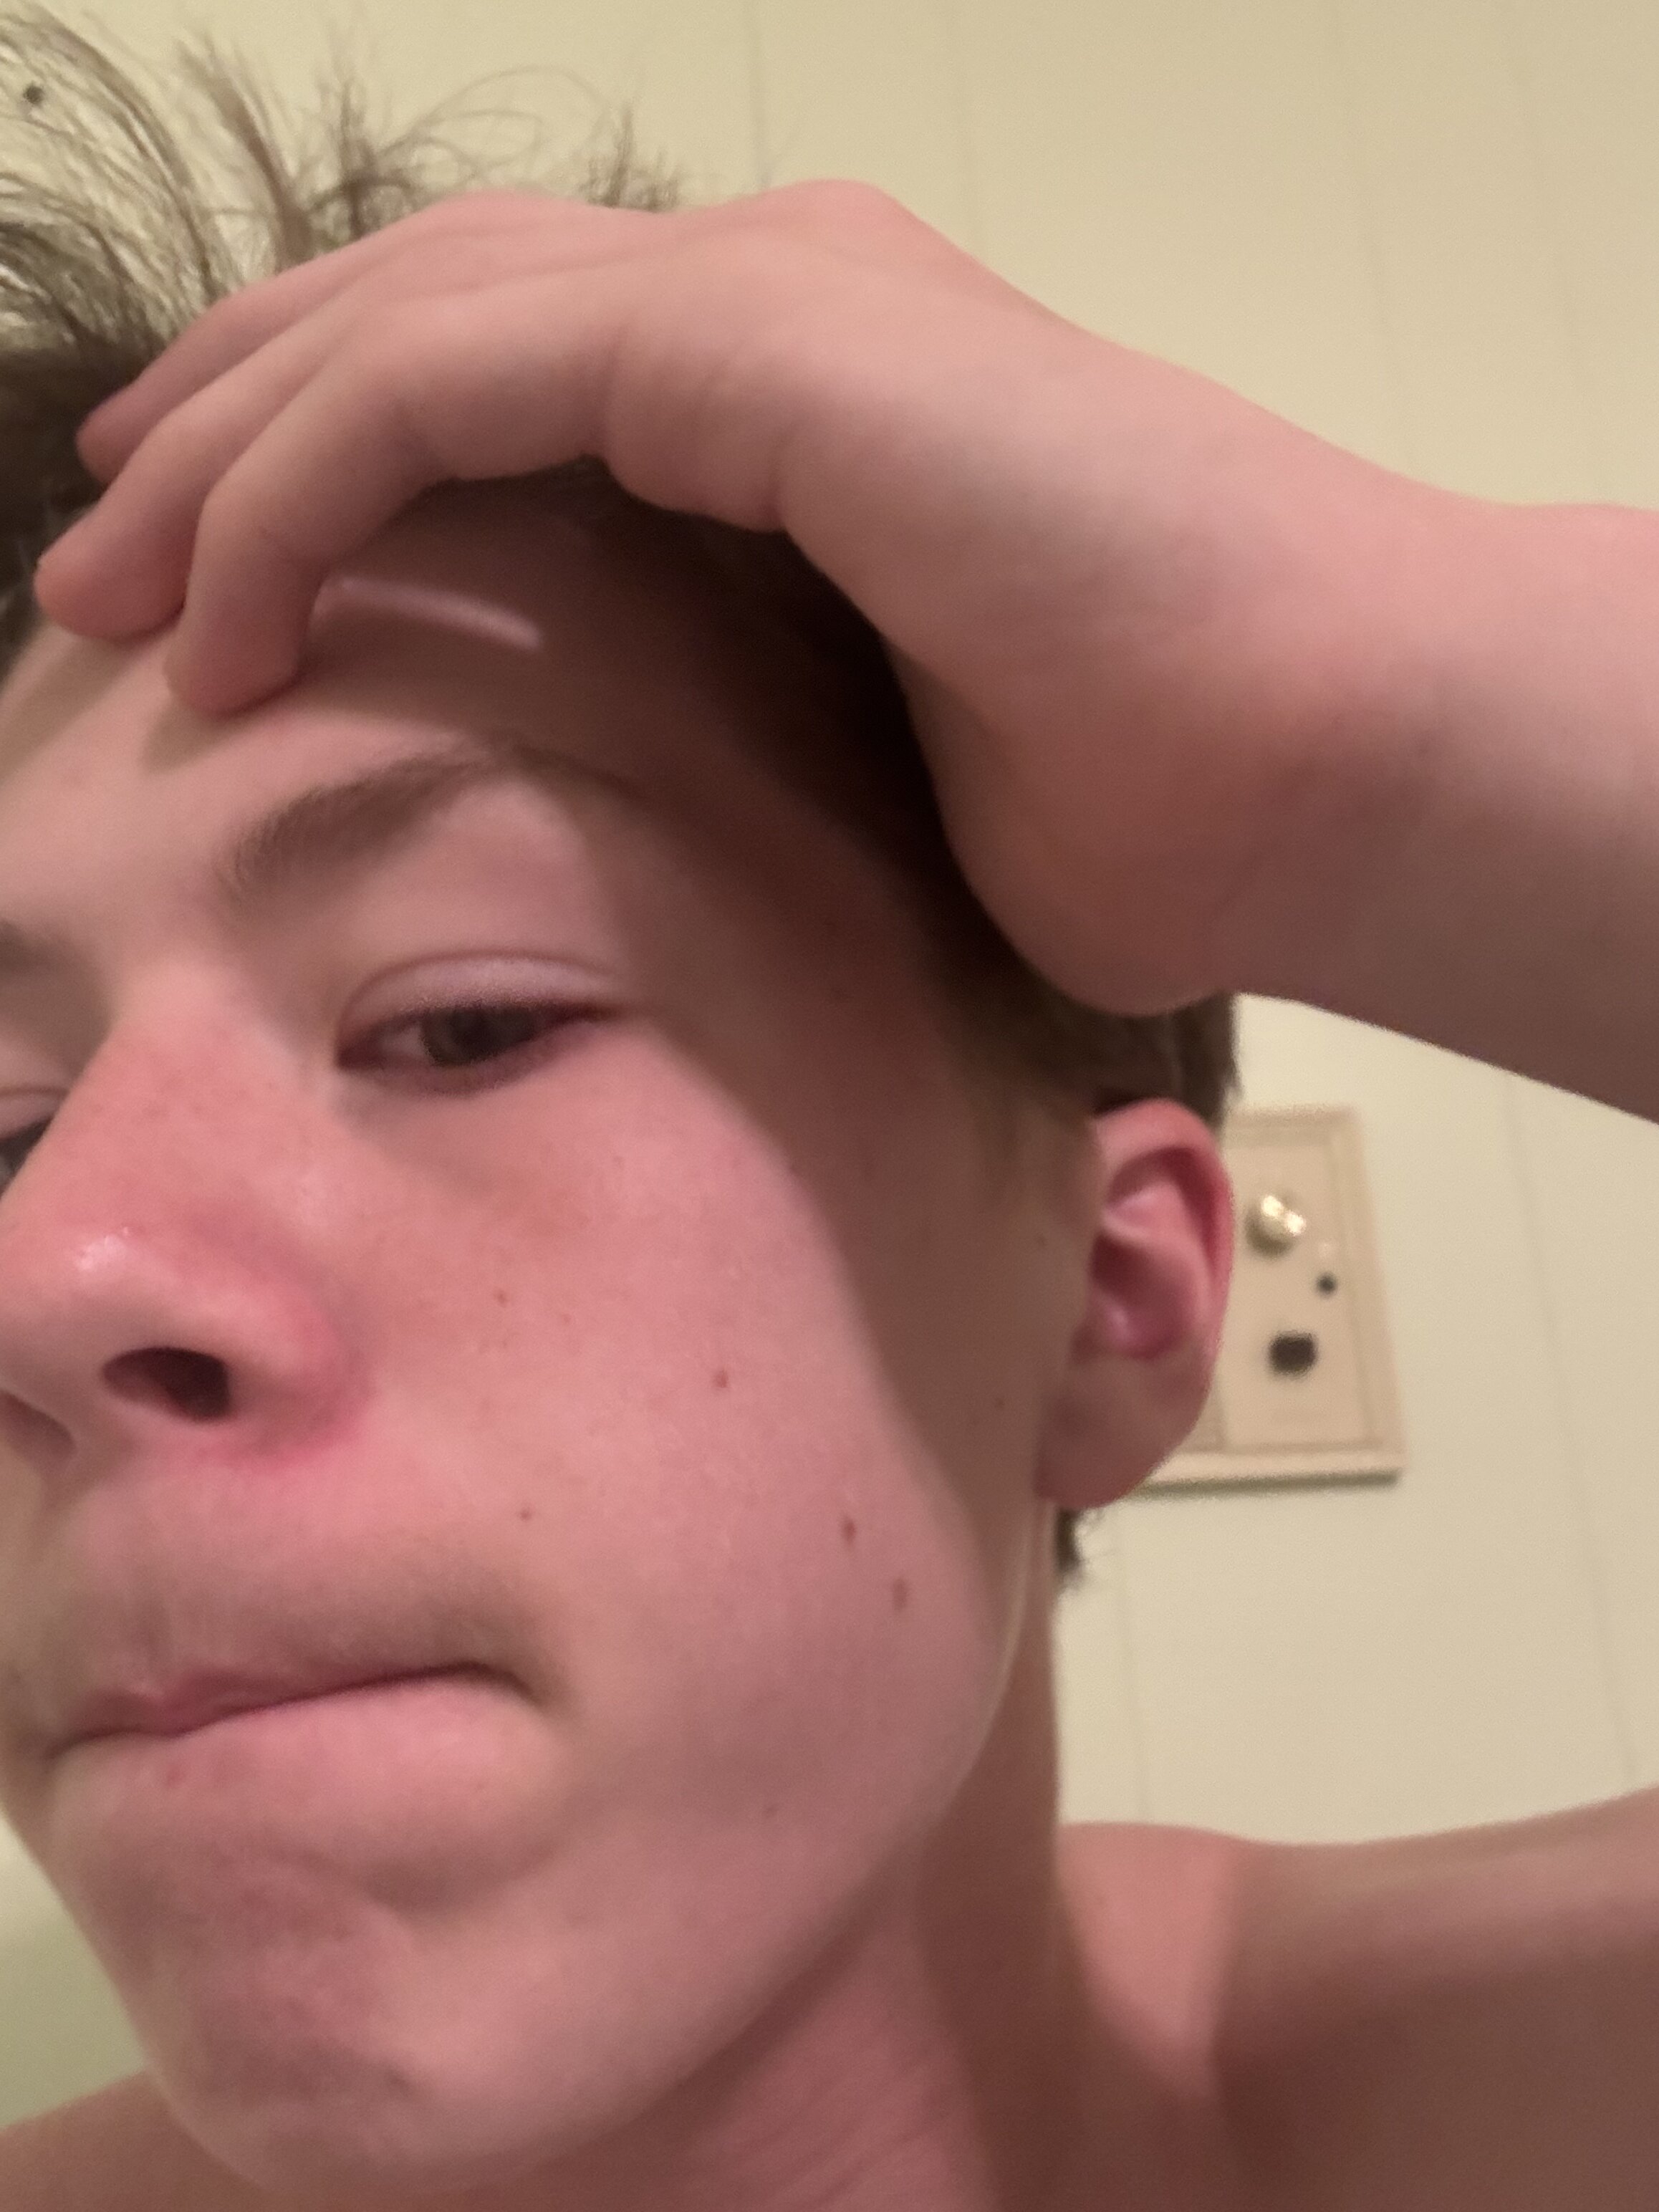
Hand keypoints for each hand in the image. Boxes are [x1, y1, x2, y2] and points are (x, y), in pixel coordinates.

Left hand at [32, 182, 1462, 1016]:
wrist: (1339, 765)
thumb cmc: (1160, 801)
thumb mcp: (876, 763)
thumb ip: (739, 719)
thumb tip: (640, 819)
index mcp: (805, 396)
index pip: (507, 378)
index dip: (333, 463)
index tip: (212, 590)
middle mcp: (775, 306)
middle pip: (420, 321)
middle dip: (236, 435)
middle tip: (101, 561)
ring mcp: (773, 302)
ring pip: (405, 329)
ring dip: (230, 458)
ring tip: (107, 594)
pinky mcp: (771, 343)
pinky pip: (451, 383)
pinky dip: (310, 487)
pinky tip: (223, 617)